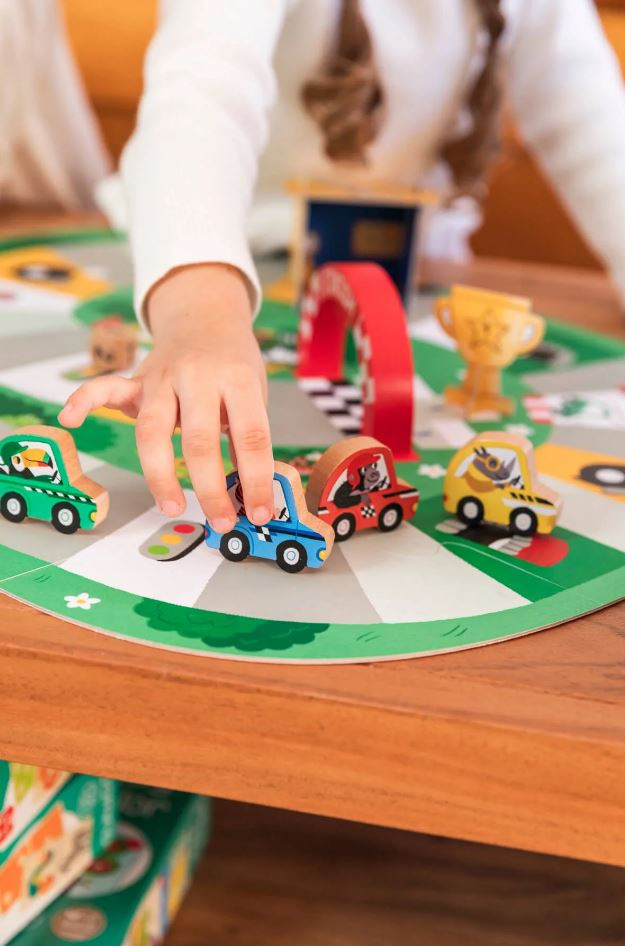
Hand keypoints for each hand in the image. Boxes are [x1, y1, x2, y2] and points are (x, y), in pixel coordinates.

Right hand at [58, 264, 274, 531]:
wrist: (206, 318)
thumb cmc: (234, 366)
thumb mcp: (254, 393)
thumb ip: (246, 436)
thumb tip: (247, 493)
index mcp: (237, 380)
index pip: (250, 437)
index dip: (256, 480)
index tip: (260, 513)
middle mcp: (198, 377)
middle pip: (199, 440)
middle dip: (210, 488)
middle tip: (220, 521)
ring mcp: (163, 378)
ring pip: (154, 429)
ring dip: (161, 474)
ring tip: (172, 507)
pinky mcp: (137, 380)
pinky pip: (105, 387)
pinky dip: (84, 400)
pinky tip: (70, 418)